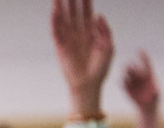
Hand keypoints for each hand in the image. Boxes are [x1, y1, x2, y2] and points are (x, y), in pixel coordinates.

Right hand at [50, 0, 113, 115]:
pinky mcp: (61, 47)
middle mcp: (78, 34)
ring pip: (63, 20)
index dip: (85, 2)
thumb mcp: (109, 47)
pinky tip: (54, 12)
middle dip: (71, 1)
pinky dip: (55, 21)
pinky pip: (57, 31)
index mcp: (90, 33)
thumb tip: (98, 15)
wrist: (89, 84)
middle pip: (73, 13)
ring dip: (60, 8)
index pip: (86, 13)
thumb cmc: (100, 68)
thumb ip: (105, 31)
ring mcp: (69, 39)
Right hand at [122, 50, 158, 114]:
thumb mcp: (157, 98)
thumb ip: (156, 94)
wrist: (147, 108)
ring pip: (129, 75)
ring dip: (127, 72)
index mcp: (150, 76)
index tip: (140, 50)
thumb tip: (155, 91)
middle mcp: (141, 78)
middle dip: (133, 67)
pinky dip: (122, 82)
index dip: (143, 57)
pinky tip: (122, 81)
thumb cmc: (154, 101)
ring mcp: (134, 83)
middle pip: (136, 70)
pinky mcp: (127, 89)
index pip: (146, 64)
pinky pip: (123, 84)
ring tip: (125, 70)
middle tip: (129, 66)